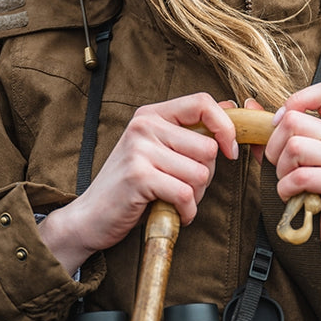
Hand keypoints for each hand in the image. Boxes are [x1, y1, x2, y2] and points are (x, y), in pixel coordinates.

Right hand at [40, 93, 237, 273]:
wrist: (90, 217)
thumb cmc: (130, 186)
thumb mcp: (157, 149)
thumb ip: (189, 130)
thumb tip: (230, 105)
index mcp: (151, 115)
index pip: (203, 103)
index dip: (226, 127)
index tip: (229, 151)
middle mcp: (144, 126)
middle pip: (208, 148)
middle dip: (205, 177)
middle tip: (182, 188)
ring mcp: (139, 150)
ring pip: (200, 174)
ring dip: (195, 196)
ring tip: (173, 200)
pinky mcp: (138, 176)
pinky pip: (185, 195)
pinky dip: (186, 211)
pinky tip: (174, 213)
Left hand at [263, 81, 320, 297]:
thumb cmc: (310, 202)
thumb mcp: (288, 163)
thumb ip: (270, 135)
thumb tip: (247, 105)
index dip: (298, 100)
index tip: (281, 125)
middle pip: (293, 121)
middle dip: (273, 148)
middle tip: (281, 171)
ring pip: (294, 147)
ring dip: (280, 172)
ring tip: (290, 187)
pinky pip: (300, 175)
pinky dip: (286, 190)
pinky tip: (294, 199)